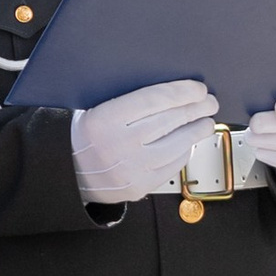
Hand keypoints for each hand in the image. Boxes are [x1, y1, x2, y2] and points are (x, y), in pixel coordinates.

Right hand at [70, 79, 217, 204]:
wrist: (67, 173)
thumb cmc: (83, 136)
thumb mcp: (93, 108)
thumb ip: (126, 99)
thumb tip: (169, 90)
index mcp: (105, 119)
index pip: (155, 99)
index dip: (182, 92)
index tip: (197, 88)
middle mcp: (120, 145)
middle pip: (171, 121)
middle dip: (197, 108)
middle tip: (209, 102)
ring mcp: (131, 169)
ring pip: (178, 146)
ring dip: (197, 131)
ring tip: (206, 122)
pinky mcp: (139, 187)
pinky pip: (172, 167)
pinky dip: (185, 152)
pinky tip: (189, 142)